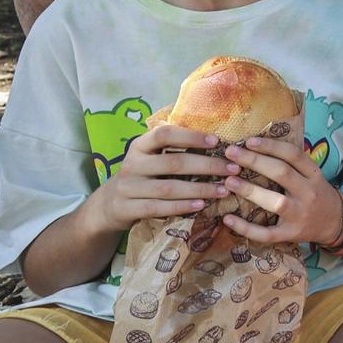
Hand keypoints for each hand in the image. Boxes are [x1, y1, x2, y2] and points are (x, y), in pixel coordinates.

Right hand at [81, 122, 233, 234]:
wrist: (109, 204)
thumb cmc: (142, 176)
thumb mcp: (150, 158)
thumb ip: (172, 148)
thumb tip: (215, 140)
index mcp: (139, 146)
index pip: (164, 134)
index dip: (191, 136)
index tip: (216, 141)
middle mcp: (132, 164)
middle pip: (173, 163)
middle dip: (207, 166)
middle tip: (232, 169)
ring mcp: (127, 187)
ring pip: (169, 188)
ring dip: (200, 189)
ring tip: (223, 190)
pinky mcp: (127, 208)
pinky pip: (158, 208)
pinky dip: (182, 207)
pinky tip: (201, 205)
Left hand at [220, 133, 342, 246]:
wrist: (335, 222)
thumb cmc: (316, 193)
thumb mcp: (311, 175)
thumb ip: (291, 164)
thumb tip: (256, 146)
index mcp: (313, 175)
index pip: (294, 155)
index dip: (271, 146)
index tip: (249, 140)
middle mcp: (308, 193)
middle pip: (282, 173)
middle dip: (254, 161)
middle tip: (230, 153)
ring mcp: (299, 215)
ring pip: (274, 201)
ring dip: (250, 190)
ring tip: (228, 181)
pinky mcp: (290, 234)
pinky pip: (266, 233)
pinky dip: (245, 228)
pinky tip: (227, 219)